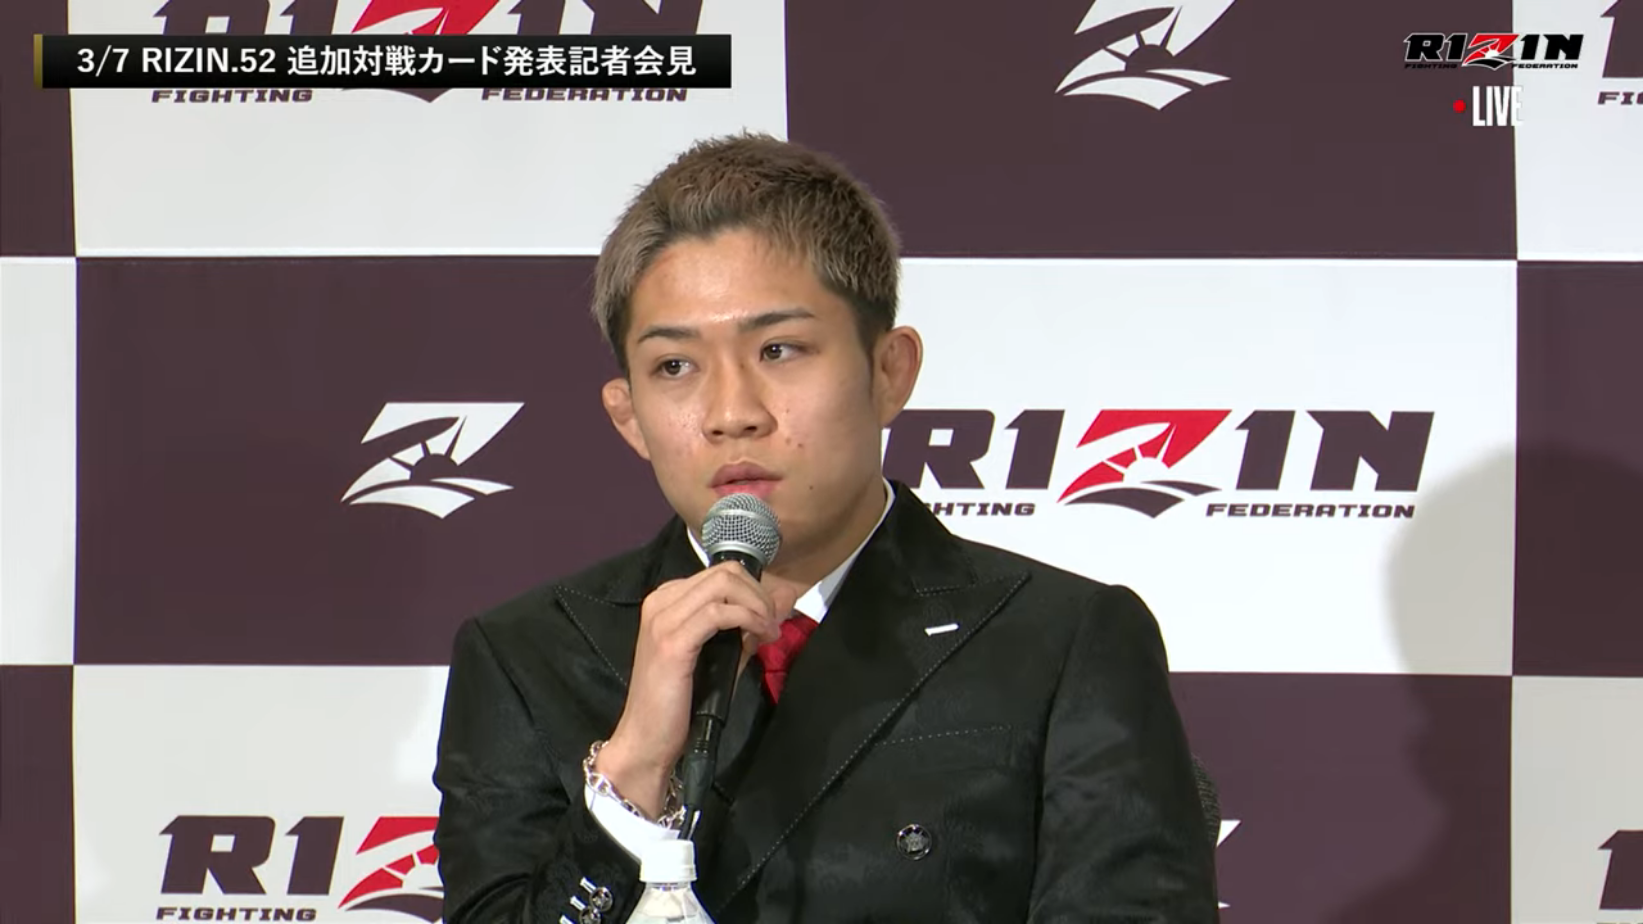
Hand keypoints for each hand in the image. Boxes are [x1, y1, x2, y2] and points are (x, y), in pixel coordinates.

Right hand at [595, 562, 795, 816]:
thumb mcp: (720, 655)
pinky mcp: (672, 642)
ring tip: (769, 632)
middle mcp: (661, 601)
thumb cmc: (679, 702)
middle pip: (725, 572)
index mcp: (667, 600)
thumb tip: (783, 598)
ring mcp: (663, 620)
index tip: (773, 615)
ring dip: (757, 606)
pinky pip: (719, 613)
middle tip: (773, 624)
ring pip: (724, 585)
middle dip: (760, 594)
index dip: (755, 589)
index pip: (720, 572)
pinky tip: (760, 637)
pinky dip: (748, 619)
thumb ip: (747, 626)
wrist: (646, 739)